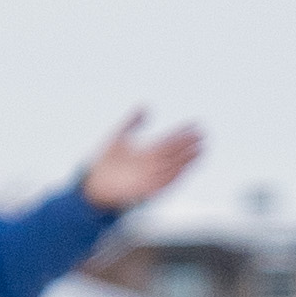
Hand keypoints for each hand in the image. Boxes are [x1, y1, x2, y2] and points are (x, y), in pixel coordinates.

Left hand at [80, 111, 206, 214]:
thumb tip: (146, 106)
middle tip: (202, 134)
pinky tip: (184, 168)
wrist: (93, 185)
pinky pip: (164, 183)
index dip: (182, 132)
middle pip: (174, 152)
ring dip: (187, 159)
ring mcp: (149, 177)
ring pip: (173, 166)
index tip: (194, 123)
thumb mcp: (119, 137)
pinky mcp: (146, 190)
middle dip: (188, 143)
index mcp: (147, 152)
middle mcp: (151, 165)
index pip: (169, 140)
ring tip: (200, 148)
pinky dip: (175, 176)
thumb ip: (132, 122)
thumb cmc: (105, 164)